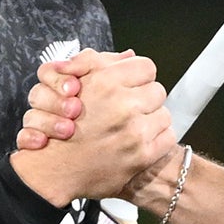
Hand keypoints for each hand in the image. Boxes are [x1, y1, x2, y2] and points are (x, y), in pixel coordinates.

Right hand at [10, 50, 170, 208]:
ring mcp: (135, 131)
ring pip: (164, 114)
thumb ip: (99, 63)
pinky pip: (168, 137)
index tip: (131, 86)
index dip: (138, 76)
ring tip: (131, 127)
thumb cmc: (62, 125)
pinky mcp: (143, 154)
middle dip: (144, 99)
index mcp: (106, 82)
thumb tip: (129, 55)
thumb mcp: (69, 82)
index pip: (146, 67)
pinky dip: (157, 139)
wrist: (55, 168)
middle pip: (157, 90)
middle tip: (128, 109)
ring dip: (151, 119)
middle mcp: (123, 104)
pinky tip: (138, 142)